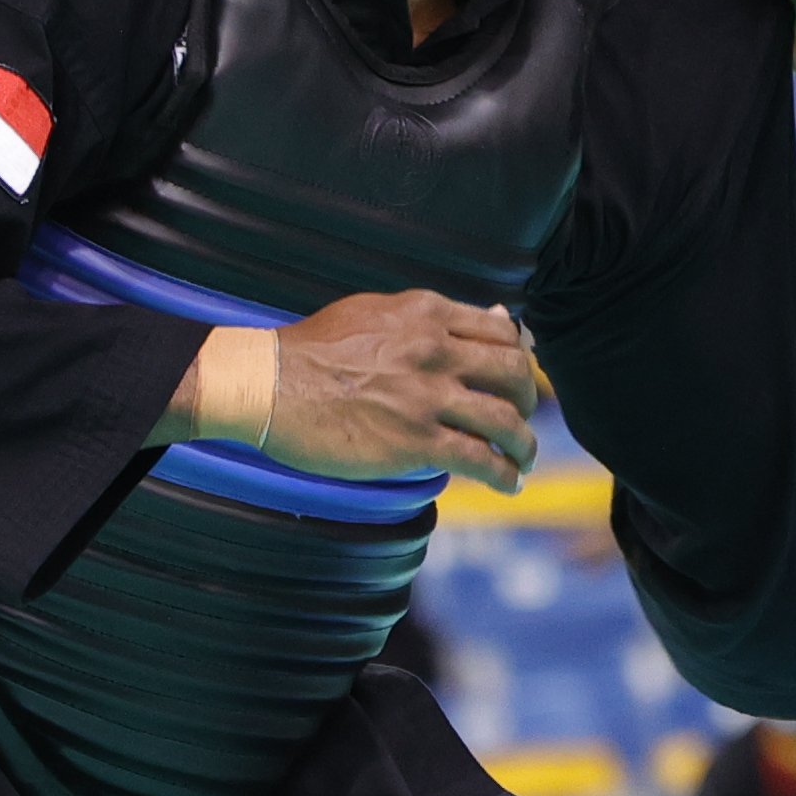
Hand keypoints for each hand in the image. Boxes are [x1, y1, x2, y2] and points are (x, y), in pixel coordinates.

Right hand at [174, 293, 544, 490]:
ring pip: (506, 420)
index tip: (516, 378)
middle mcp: (435, 350)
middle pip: (514, 373)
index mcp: (426, 314)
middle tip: (522, 417)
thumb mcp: (376, 312)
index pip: (501, 333)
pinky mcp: (415, 441)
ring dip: (525, 444)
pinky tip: (509, 483)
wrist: (267, 383)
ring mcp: (427, 396)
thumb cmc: (313, 349)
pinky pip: (481, 459)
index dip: (518, 359)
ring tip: (523, 458)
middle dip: (528, 399)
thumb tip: (496, 319)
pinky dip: (505, 475)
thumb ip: (433, 319)